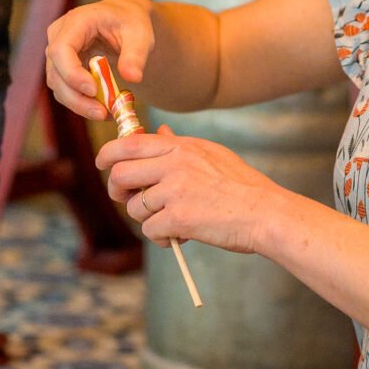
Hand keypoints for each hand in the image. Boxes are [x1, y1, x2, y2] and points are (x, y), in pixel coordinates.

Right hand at [45, 0, 157, 119]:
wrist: (124, 21)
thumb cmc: (131, 22)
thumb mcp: (140, 34)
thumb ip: (136, 55)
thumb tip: (133, 78)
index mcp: (76, 21)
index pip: (61, 49)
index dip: (72, 73)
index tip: (93, 91)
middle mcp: (59, 36)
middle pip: (56, 73)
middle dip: (77, 98)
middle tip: (102, 113)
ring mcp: (57, 54)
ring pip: (58, 86)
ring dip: (79, 104)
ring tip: (107, 113)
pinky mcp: (62, 68)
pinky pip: (66, 90)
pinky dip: (82, 103)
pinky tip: (104, 109)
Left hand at [98, 125, 281, 254]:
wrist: (265, 212)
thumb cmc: (242, 186)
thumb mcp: (211, 154)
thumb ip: (179, 144)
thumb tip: (157, 131)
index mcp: (181, 146)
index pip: (129, 142)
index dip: (108, 154)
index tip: (104, 164)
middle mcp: (174, 163)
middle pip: (120, 174)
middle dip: (117, 191)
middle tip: (127, 200)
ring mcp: (175, 190)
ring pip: (134, 207)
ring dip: (146, 219)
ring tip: (169, 222)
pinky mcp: (178, 217)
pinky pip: (150, 230)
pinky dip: (160, 237)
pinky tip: (179, 236)